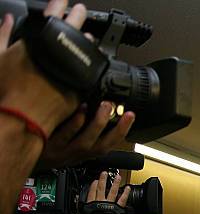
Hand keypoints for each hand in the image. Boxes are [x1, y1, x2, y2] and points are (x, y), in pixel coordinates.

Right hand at [0, 0, 86, 134]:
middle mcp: (59, 49)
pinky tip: (89, 58)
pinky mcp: (83, 81)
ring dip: (84, 38)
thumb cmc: (8, 89)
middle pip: (72, 25)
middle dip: (76, 14)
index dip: (56, 4)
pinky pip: (91, 67)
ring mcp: (73, 65)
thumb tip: (7, 20)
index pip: (50, 14)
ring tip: (85, 35)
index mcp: (38, 39)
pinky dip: (90, 60)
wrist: (24, 116)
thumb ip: (2, 35)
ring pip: (85, 45)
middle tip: (79, 9)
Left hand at [37, 102, 134, 168]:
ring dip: (97, 123)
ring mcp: (64, 152)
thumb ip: (86, 131)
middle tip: (118, 109)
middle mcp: (78, 155)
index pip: (110, 144)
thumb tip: (99, 110)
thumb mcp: (72, 145)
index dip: (123, 131)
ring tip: (104, 105)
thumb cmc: (51, 150)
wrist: (26, 159)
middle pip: (102, 145)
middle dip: (115, 128)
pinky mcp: (50, 147)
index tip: (131, 115)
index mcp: (86, 154)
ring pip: (85, 141)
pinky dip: (74, 123)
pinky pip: (64, 135)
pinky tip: (79, 109)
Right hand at [85, 171, 129, 213]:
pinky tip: (127, 188)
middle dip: (103, 179)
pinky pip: (122, 199)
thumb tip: (80, 201)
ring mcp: (110, 206)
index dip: (94, 184)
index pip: (92, 191)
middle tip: (105, 173)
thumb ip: (82, 208)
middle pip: (101, 188)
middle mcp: (101, 203)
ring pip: (112, 191)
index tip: (96, 180)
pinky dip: (125, 193)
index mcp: (91, 205)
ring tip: (118, 176)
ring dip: (115, 183)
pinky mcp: (118, 209)